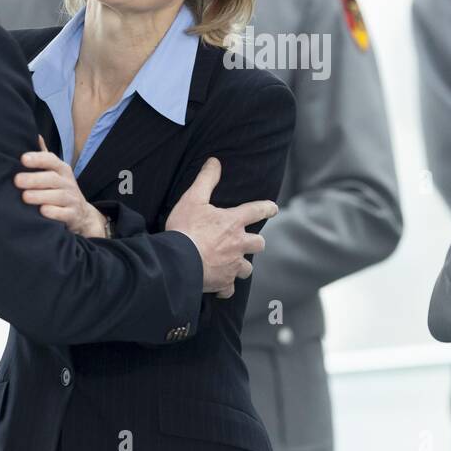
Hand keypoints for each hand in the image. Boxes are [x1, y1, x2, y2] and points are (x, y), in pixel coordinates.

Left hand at [16, 136, 106, 237]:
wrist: (81, 214)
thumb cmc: (61, 190)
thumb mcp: (55, 172)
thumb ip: (44, 156)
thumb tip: (35, 135)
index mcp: (62, 169)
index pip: (51, 160)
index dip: (38, 159)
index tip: (23, 159)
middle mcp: (68, 182)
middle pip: (52, 178)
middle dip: (34, 179)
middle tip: (17, 180)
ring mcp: (72, 199)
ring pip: (58, 195)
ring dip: (40, 196)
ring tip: (25, 197)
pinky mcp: (73, 214)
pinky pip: (64, 213)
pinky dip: (53, 212)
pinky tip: (42, 211)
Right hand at [165, 157, 277, 298]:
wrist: (177, 263)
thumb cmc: (185, 229)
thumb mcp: (193, 199)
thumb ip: (206, 180)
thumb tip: (214, 161)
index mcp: (233, 222)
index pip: (257, 210)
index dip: (267, 207)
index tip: (273, 207)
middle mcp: (238, 244)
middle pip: (259, 244)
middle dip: (255, 243)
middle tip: (247, 242)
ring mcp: (232, 266)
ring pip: (247, 269)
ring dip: (242, 266)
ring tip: (233, 264)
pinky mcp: (223, 283)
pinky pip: (230, 289)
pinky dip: (226, 288)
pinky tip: (220, 286)